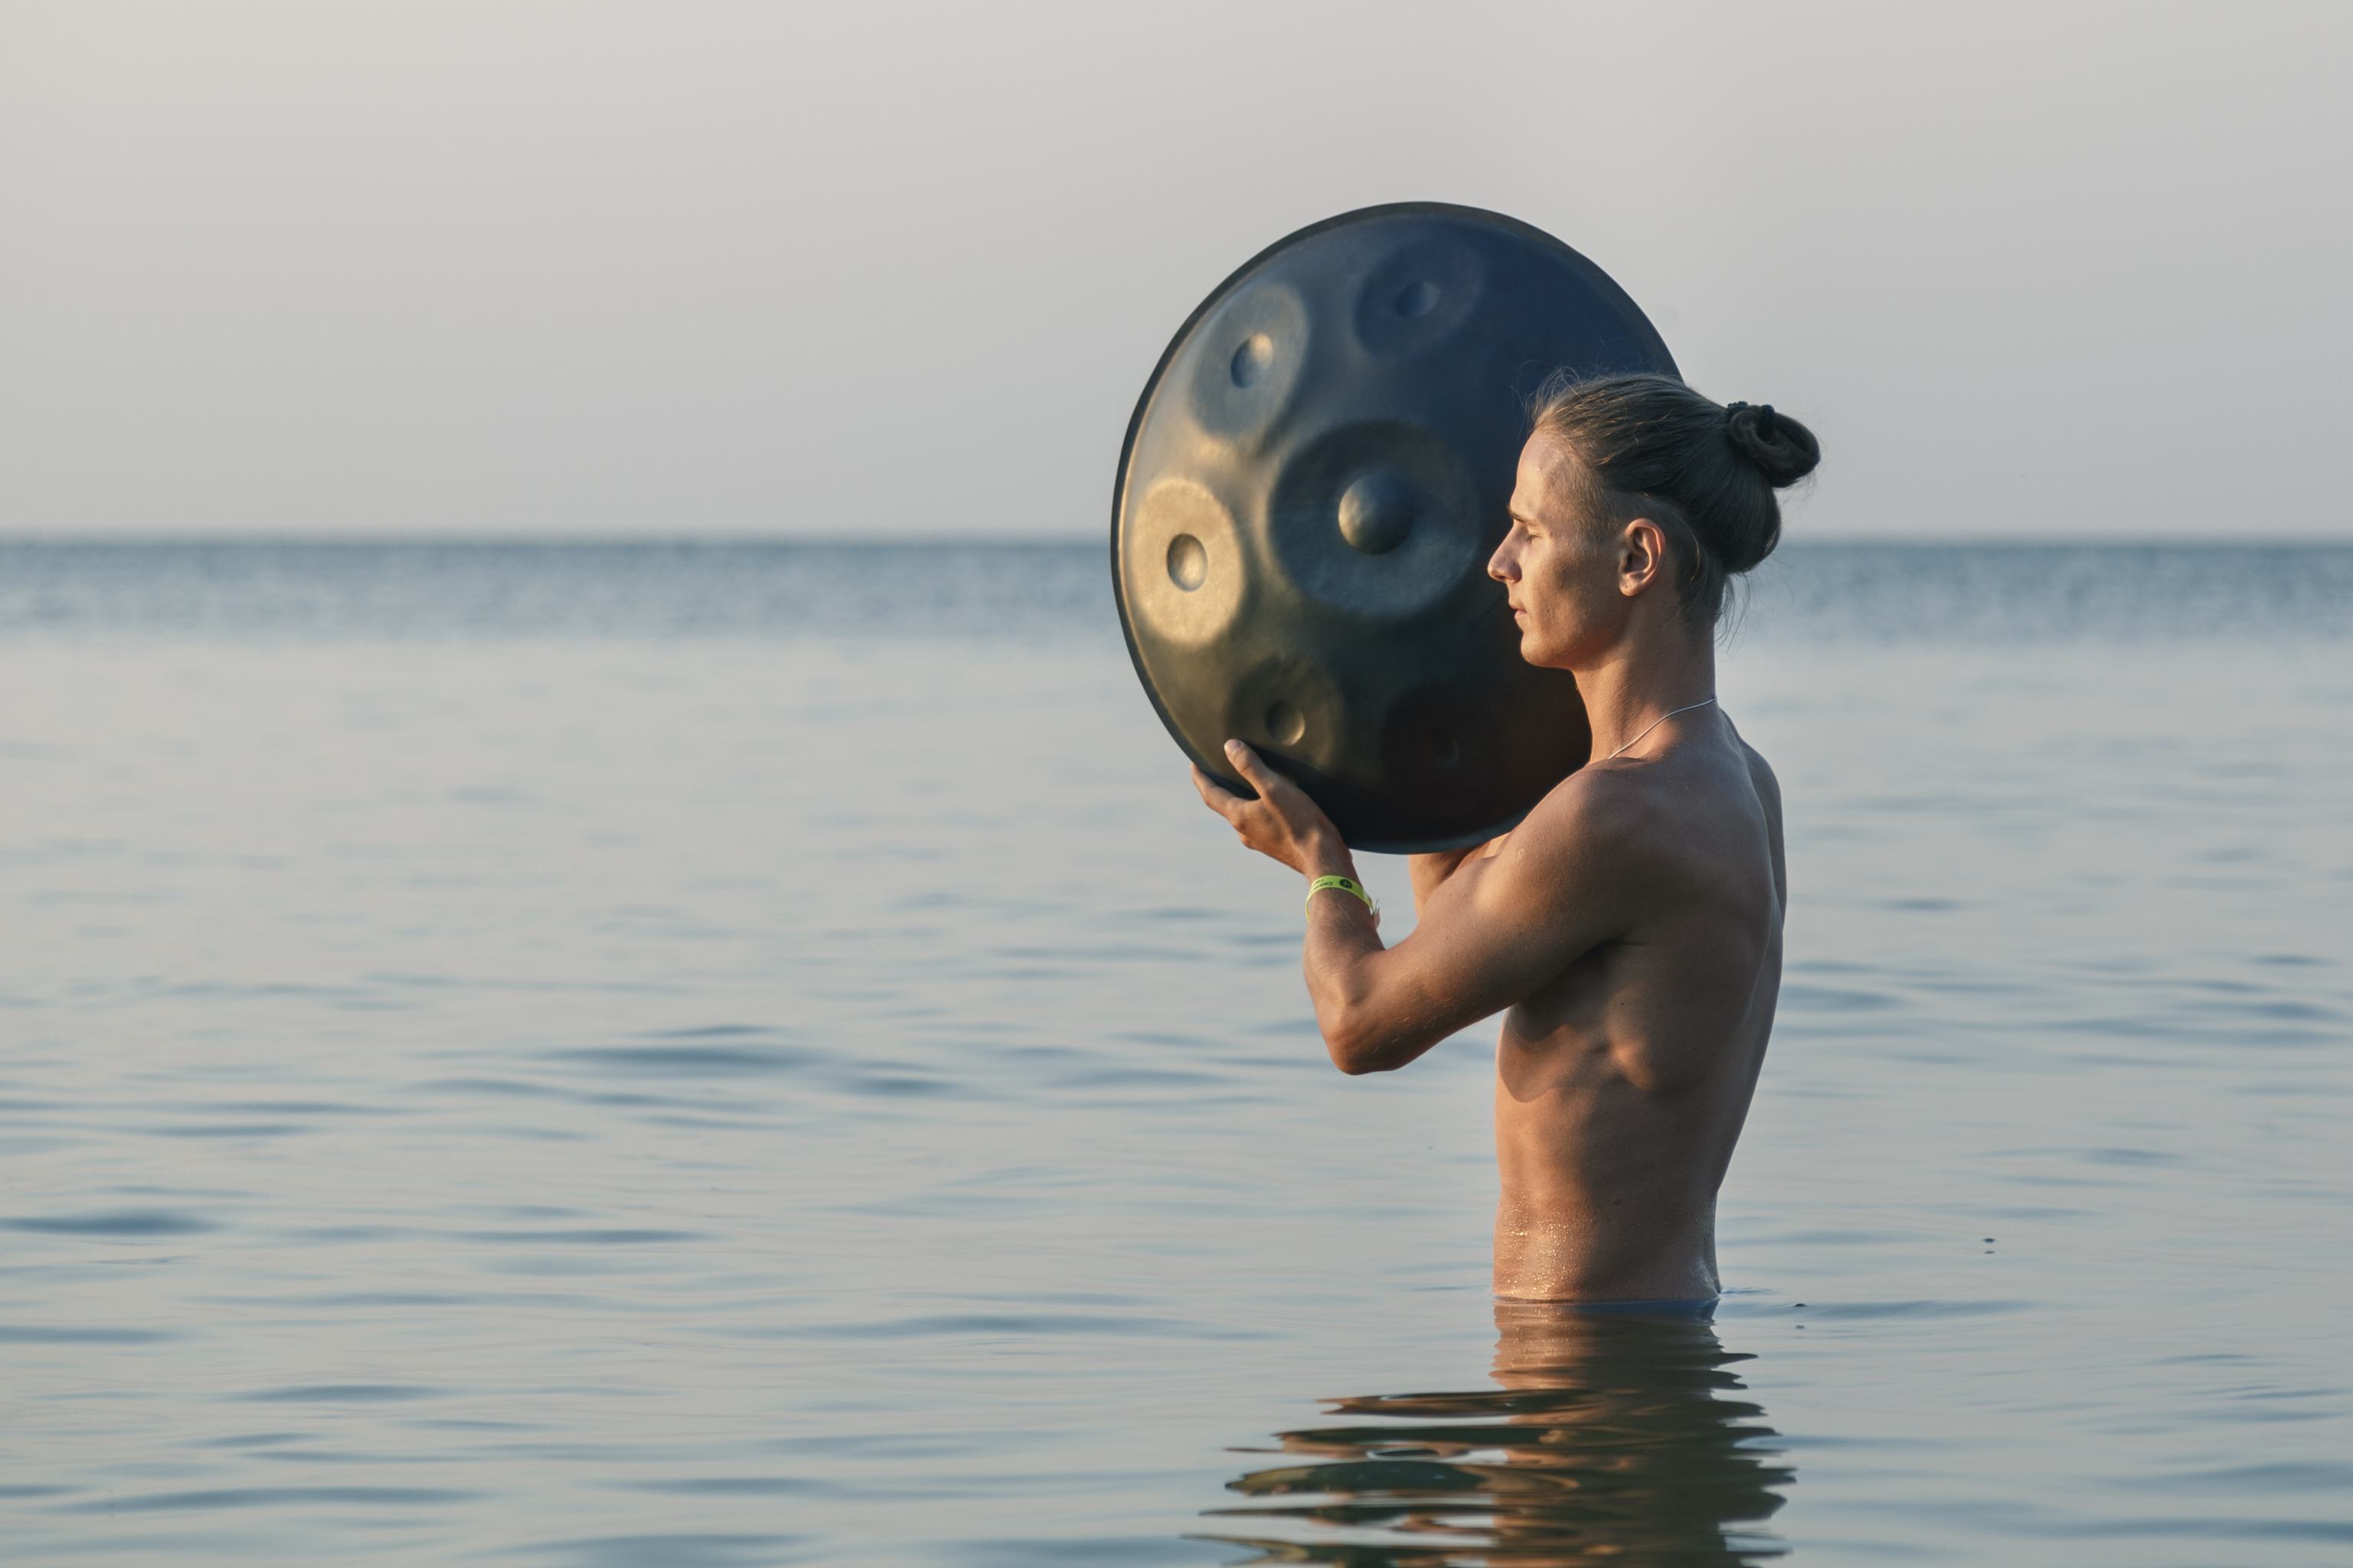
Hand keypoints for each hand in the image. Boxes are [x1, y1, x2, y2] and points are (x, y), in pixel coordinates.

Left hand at [1192, 740, 1346, 876]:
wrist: (1323, 860)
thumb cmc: (1300, 823)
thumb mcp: (1275, 788)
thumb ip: (1251, 767)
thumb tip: (1229, 747)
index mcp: (1239, 816)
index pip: (1210, 794)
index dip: (1200, 777)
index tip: (1194, 764)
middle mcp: (1244, 831)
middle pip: (1224, 804)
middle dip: (1219, 787)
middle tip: (1217, 770)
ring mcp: (1259, 840)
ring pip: (1242, 814)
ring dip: (1239, 798)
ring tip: (1244, 782)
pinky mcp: (1275, 845)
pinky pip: (1258, 821)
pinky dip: (1256, 808)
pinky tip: (1271, 803)